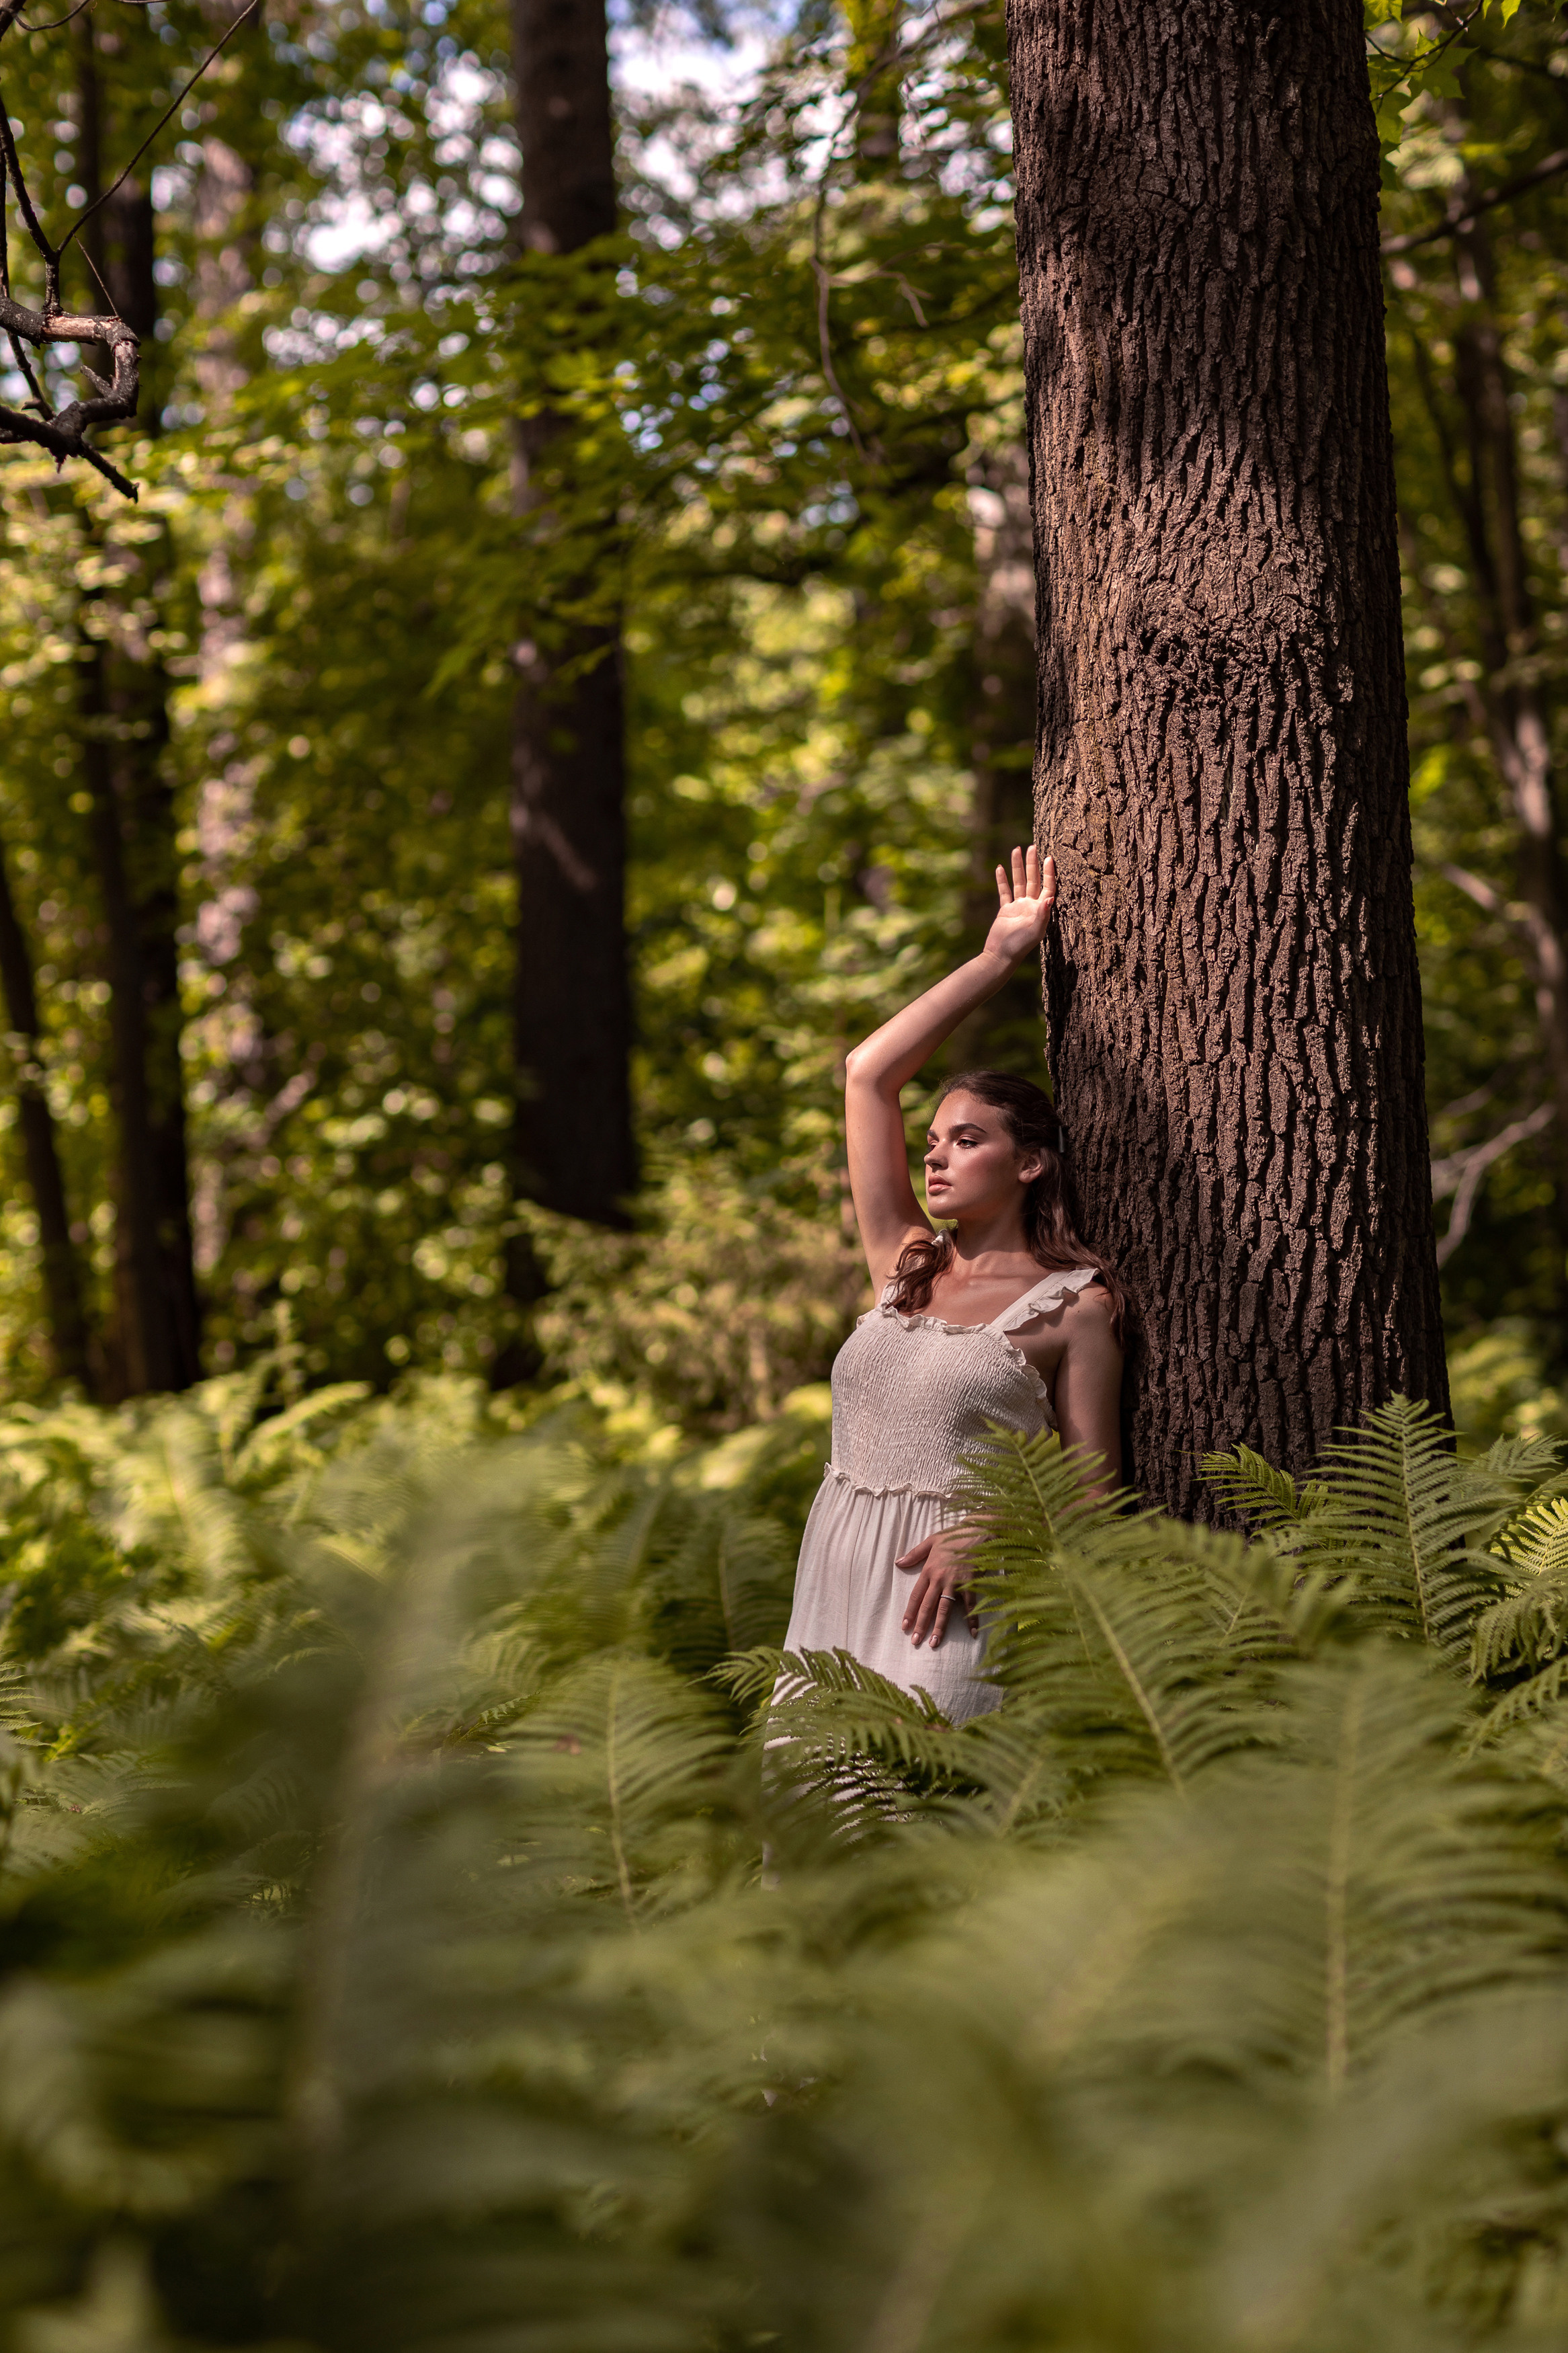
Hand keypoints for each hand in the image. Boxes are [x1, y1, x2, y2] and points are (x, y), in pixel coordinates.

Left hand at [896, 1527, 978, 1649]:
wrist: (977, 1531)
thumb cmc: (953, 1536)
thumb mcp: (931, 1541)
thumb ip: (914, 1554)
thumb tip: (898, 1563)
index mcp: (929, 1570)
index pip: (916, 1596)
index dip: (910, 1612)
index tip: (904, 1626)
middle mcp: (940, 1579)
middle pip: (928, 1606)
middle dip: (921, 1625)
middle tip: (915, 1641)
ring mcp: (956, 1583)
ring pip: (945, 1609)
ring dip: (940, 1627)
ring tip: (934, 1642)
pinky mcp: (971, 1584)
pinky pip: (970, 1605)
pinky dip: (972, 1619)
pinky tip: (972, 1633)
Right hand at [983, 844, 1056, 966]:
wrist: (1001, 955)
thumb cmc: (1020, 945)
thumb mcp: (1035, 930)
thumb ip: (1043, 913)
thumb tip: (1051, 896)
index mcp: (1041, 910)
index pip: (1047, 886)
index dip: (1049, 873)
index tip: (1049, 858)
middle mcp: (1031, 906)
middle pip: (1033, 880)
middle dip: (1032, 863)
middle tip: (1032, 847)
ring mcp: (1018, 907)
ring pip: (1018, 882)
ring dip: (1017, 867)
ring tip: (1016, 850)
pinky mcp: (1005, 910)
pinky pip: (1004, 892)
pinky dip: (1002, 880)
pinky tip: (1000, 868)